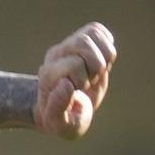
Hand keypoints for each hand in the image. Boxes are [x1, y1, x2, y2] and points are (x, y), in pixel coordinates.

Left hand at [34, 22, 115, 139]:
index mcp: (48, 75)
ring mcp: (67, 45)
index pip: (73, 65)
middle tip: (90, 81)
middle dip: (96, 65)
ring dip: (104, 55)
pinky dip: (106, 45)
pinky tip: (101, 62)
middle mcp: (55, 56)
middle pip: (83, 42)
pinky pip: (98, 30)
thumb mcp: (61, 125)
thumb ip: (59, 109)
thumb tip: (65, 84)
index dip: (83, 80)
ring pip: (92, 33)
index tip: (78, 92)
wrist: (66, 109)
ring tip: (97, 72)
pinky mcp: (80, 40)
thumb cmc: (64, 119)